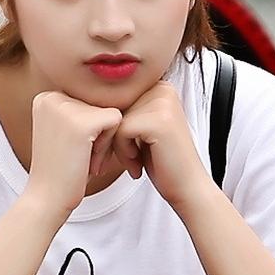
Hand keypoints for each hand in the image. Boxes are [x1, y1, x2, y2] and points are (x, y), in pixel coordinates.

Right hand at [23, 89, 124, 216]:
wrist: (47, 197)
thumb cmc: (61, 169)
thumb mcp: (63, 130)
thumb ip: (79, 108)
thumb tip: (115, 90)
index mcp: (46, 96)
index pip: (88, 100)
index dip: (88, 127)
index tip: (71, 147)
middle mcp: (52, 96)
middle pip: (100, 104)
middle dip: (97, 133)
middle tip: (77, 156)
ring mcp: (66, 108)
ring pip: (109, 112)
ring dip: (103, 140)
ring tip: (82, 157)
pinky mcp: (83, 122)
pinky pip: (116, 120)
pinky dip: (108, 144)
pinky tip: (88, 159)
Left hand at [95, 81, 211, 210]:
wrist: (187, 188)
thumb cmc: (161, 162)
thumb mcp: (140, 129)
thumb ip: (125, 111)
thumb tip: (88, 101)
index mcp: (158, 86)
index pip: (116, 101)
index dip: (113, 129)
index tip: (120, 150)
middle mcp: (162, 89)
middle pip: (114, 110)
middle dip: (114, 139)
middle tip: (130, 160)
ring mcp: (162, 103)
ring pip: (115, 121)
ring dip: (119, 148)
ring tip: (135, 163)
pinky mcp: (158, 120)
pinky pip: (121, 132)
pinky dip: (124, 154)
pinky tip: (138, 166)